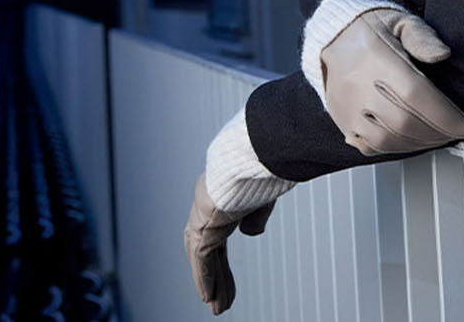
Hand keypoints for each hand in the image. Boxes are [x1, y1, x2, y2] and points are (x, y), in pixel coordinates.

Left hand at [184, 172, 274, 314]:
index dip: (220, 263)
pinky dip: (205, 279)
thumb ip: (255, 216)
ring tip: (216, 308)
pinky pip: (201, 259)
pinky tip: (209, 298)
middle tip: (220, 300)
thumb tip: (251, 234)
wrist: (252, 156)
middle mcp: (207, 210)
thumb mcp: (262, 198)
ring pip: (203, 260)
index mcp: (220, 201)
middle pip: (209, 253)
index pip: (217, 239)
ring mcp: (202, 217)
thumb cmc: (261, 169)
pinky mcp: (202, 225)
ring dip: (211, 285)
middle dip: (216, 278)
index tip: (226, 281)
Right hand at [319, 8, 463, 154]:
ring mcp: (347, 106)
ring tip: (436, 136)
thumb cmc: (371, 30)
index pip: (413, 93)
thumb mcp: (401, 22)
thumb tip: (442, 54)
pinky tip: (410, 139)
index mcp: (375, 57)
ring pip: (386, 139)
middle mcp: (357, 84)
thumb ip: (423, 37)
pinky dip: (395, 148)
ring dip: (418, 143)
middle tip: (453, 131)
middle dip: (436, 133)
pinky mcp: (343, 121)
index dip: (442, 114)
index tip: (461, 123)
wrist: (336, 39)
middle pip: (402, 121)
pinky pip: (369, 146)